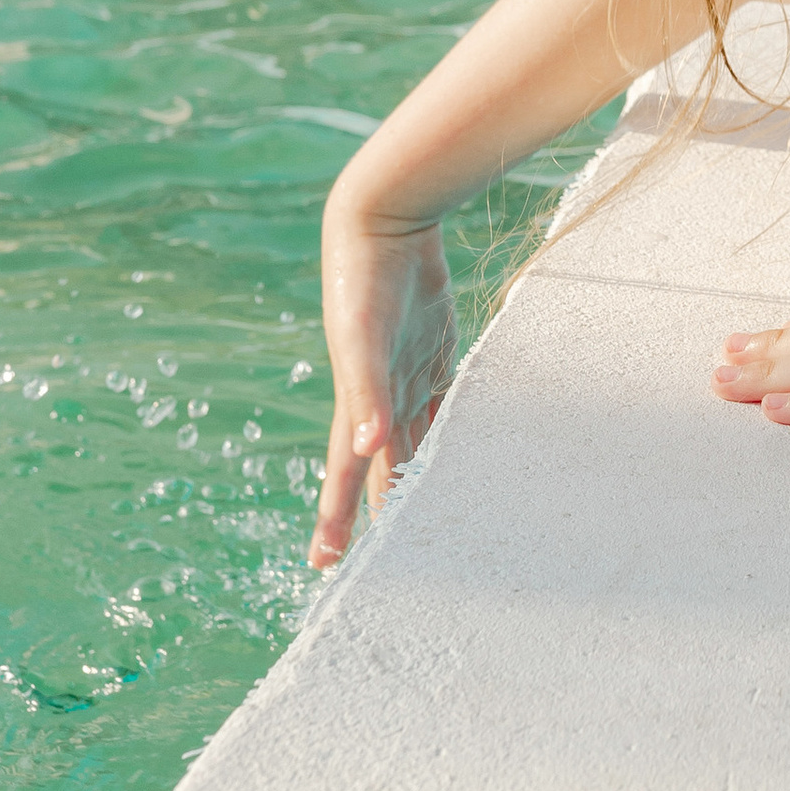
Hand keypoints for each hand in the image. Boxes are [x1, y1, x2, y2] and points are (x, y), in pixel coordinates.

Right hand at [310, 200, 456, 567]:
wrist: (383, 225)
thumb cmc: (364, 280)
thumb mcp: (363, 337)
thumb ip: (366, 391)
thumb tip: (368, 447)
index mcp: (358, 405)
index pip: (345, 477)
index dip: (335, 520)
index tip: (324, 565)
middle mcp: (381, 399)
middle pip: (381, 471)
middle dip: (381, 514)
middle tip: (391, 563)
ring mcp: (408, 378)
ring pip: (416, 443)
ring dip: (419, 479)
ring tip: (431, 519)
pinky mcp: (436, 356)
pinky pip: (445, 407)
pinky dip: (451, 434)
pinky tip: (465, 454)